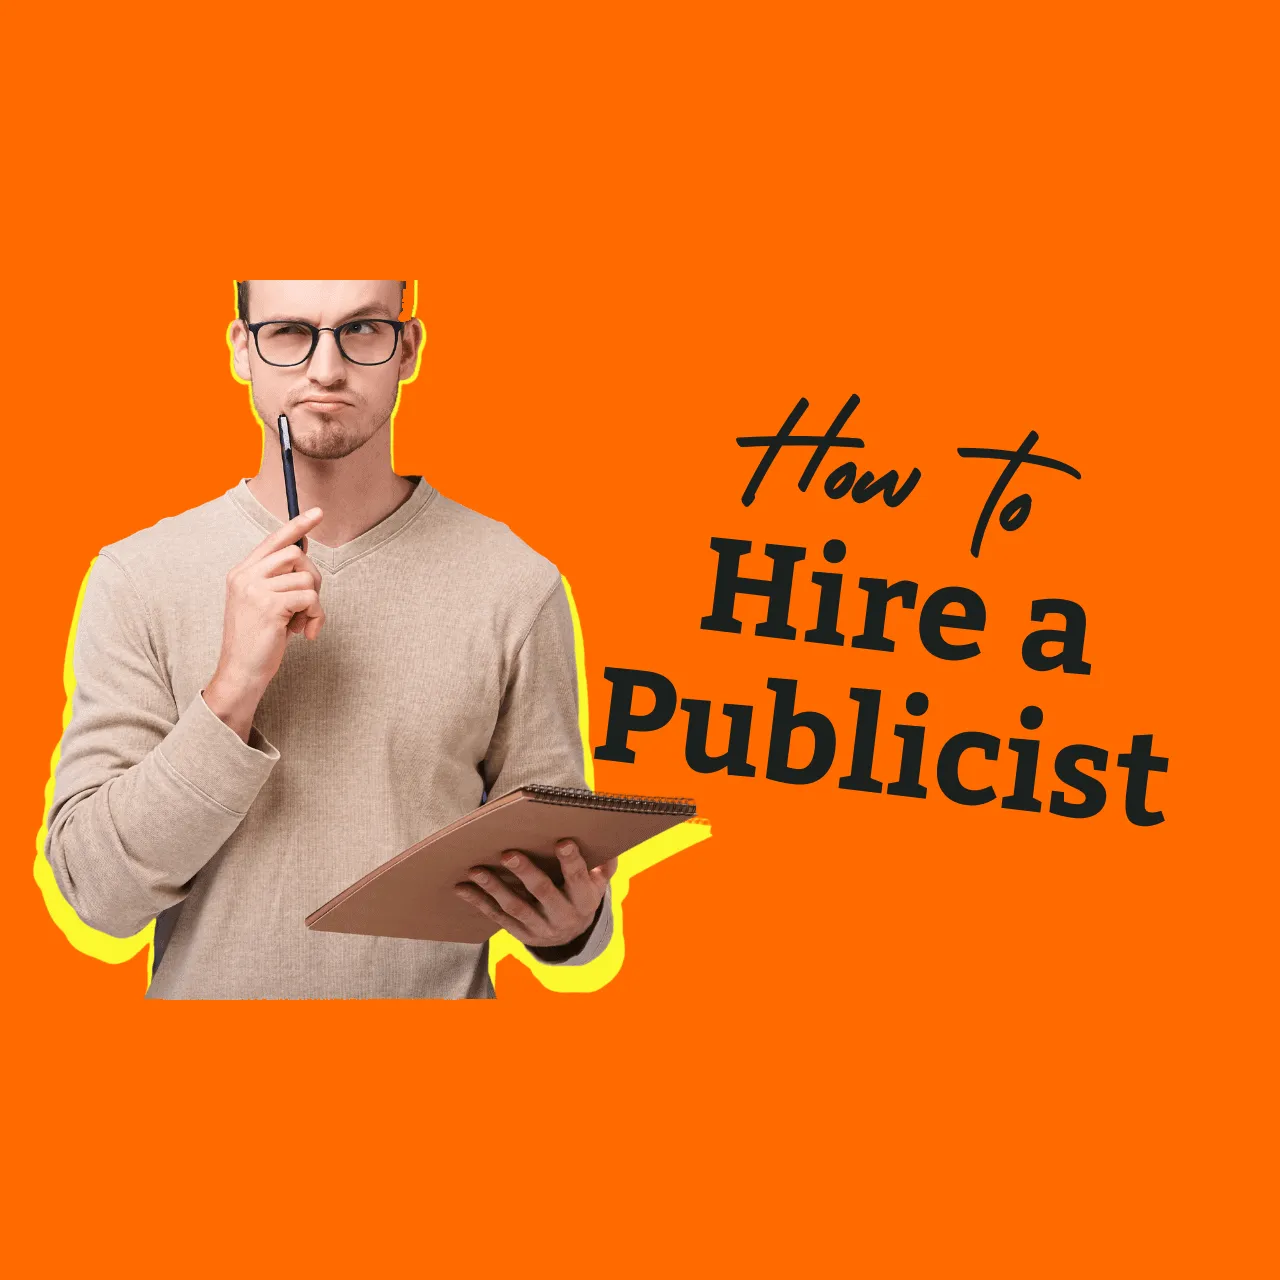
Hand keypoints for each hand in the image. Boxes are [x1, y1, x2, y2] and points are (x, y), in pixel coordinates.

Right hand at [203, 508, 325, 740]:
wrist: (241, 672)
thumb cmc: (257, 642)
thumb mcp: (263, 605)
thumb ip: (277, 581)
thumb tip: (305, 557)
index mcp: (241, 573)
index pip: (273, 540)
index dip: (297, 526)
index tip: (318, 513)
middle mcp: (245, 576)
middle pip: (296, 554)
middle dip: (312, 578)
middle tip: (308, 605)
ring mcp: (255, 589)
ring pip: (307, 578)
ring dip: (314, 604)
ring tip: (301, 624)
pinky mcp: (270, 606)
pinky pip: (310, 598)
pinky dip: (316, 616)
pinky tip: (305, 633)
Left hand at [454, 840, 617, 948]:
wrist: (572, 936)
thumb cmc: (583, 894)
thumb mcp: (598, 883)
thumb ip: (603, 864)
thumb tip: (608, 842)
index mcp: (584, 899)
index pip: (578, 879)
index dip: (571, 862)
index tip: (562, 842)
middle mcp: (562, 915)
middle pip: (543, 892)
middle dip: (525, 873)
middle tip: (507, 854)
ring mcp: (540, 927)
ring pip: (515, 907)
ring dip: (494, 887)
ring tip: (476, 869)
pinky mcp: (521, 933)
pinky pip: (498, 917)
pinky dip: (479, 902)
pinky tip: (463, 887)